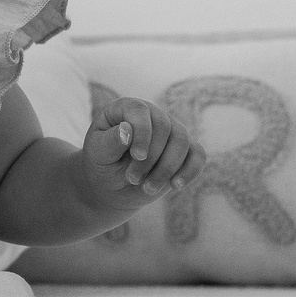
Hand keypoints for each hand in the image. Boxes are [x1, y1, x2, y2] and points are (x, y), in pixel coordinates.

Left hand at [78, 97, 193, 208]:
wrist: (111, 186)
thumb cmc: (102, 164)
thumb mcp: (97, 154)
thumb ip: (110, 142)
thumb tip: (127, 130)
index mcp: (127, 108)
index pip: (141, 111)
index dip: (142, 133)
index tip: (137, 157)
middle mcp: (152, 114)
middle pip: (164, 127)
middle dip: (151, 158)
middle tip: (132, 179)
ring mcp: (171, 131)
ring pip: (182, 141)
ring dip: (167, 168)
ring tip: (147, 188)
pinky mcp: (185, 151)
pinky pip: (198, 155)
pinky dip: (191, 171)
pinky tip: (176, 186)